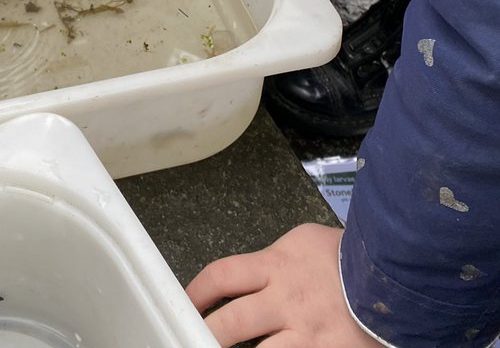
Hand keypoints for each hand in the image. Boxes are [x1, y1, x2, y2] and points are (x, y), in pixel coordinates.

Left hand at [187, 224, 380, 345]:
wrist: (393, 273)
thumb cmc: (346, 256)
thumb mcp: (300, 241)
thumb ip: (270, 260)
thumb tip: (245, 276)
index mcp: (276, 265)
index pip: (221, 276)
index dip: (195, 292)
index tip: (186, 303)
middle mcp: (285, 301)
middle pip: (229, 324)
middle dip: (205, 335)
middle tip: (190, 339)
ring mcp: (306, 333)